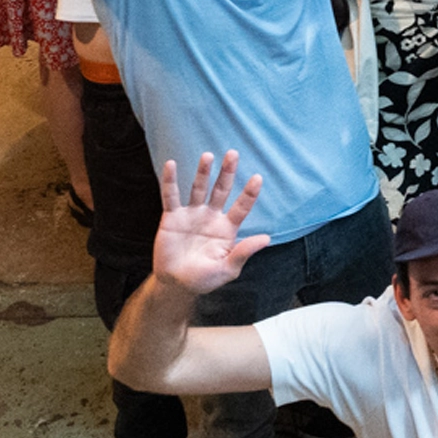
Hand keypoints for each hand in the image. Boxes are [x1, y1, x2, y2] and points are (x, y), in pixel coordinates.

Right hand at [149, 152, 268, 293]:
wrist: (175, 284)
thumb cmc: (204, 279)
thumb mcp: (226, 269)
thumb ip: (243, 252)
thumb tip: (267, 239)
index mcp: (227, 228)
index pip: (241, 207)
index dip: (249, 193)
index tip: (258, 177)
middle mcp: (211, 217)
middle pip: (221, 190)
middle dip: (227, 172)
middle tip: (233, 153)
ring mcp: (192, 215)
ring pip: (198, 188)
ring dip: (203, 172)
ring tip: (208, 156)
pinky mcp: (172, 218)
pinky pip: (171, 196)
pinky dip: (170, 181)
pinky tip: (171, 165)